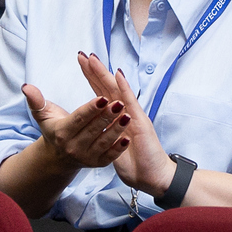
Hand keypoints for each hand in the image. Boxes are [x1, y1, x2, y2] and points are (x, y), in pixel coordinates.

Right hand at [22, 82, 129, 173]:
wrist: (58, 156)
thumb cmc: (53, 129)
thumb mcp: (43, 115)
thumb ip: (36, 100)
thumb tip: (26, 86)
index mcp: (62, 133)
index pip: (79, 119)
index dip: (91, 109)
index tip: (103, 98)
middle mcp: (73, 147)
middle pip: (93, 129)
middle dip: (107, 116)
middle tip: (120, 103)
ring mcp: (86, 157)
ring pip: (104, 142)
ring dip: (117, 130)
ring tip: (128, 116)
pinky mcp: (97, 164)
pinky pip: (110, 157)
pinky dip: (119, 148)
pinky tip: (128, 137)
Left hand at [78, 53, 174, 198]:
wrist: (151, 177)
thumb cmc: (133, 164)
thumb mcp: (110, 147)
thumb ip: (102, 135)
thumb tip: (89, 129)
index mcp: (116, 116)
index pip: (100, 92)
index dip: (90, 77)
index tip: (80, 61)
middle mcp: (124, 112)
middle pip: (106, 86)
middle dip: (94, 70)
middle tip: (83, 54)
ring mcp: (133, 115)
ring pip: (116, 90)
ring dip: (105, 74)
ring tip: (94, 59)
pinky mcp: (140, 122)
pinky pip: (131, 102)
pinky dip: (125, 88)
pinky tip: (118, 75)